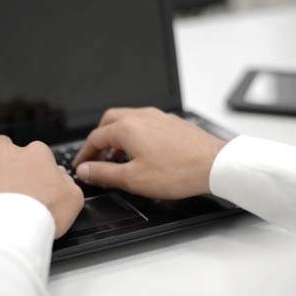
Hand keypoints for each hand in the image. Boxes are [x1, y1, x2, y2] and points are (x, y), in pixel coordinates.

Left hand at [0, 135, 83, 238]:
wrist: (16, 228)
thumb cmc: (45, 214)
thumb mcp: (73, 198)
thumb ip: (68, 182)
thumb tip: (61, 175)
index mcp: (36, 155)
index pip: (35, 150)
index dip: (33, 164)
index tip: (33, 177)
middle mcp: (9, 153)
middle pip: (3, 144)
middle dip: (3, 154)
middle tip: (5, 173)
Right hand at [73, 107, 225, 198]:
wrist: (214, 165)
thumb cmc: (178, 171)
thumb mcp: (133, 179)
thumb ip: (104, 173)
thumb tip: (85, 170)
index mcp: (127, 128)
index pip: (95, 138)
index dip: (84, 154)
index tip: (81, 166)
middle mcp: (141, 116)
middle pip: (109, 121)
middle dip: (98, 139)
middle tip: (96, 157)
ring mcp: (158, 117)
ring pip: (128, 120)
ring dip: (116, 137)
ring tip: (118, 159)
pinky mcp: (172, 122)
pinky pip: (145, 124)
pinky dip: (134, 135)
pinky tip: (142, 153)